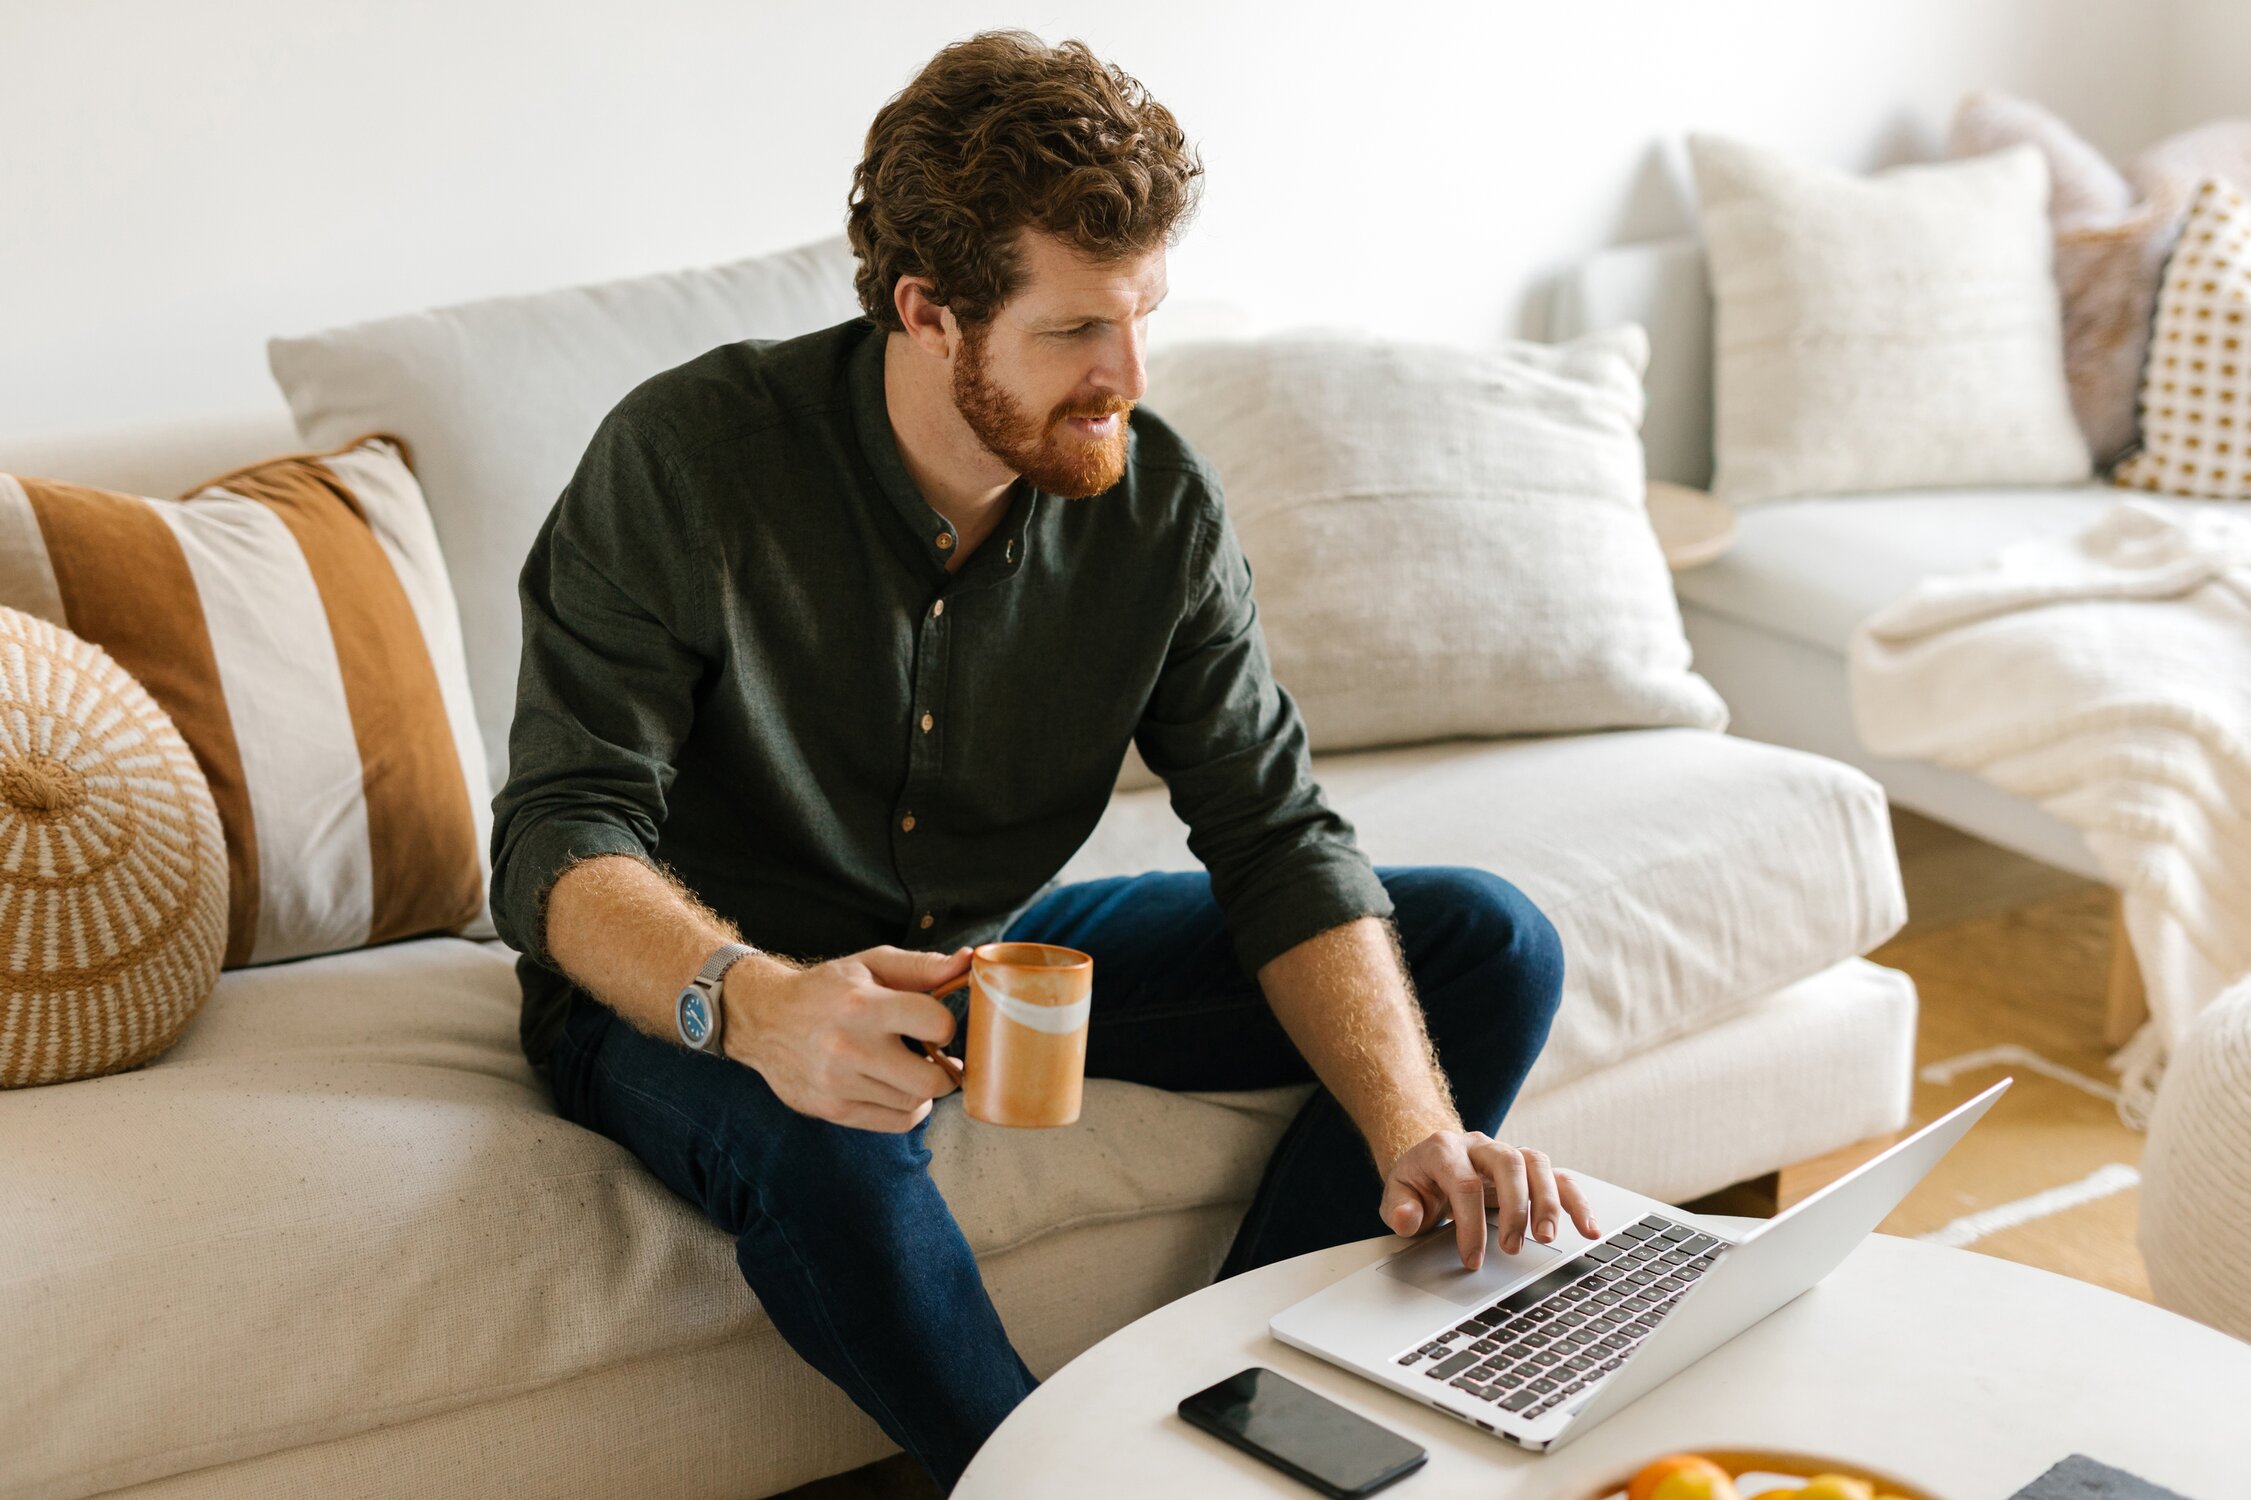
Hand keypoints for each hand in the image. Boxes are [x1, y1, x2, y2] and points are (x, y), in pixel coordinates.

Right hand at [727, 944, 967, 1131]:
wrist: (764, 1019)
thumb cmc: (825, 989)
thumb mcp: (871, 965)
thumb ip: (923, 966)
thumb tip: (969, 962)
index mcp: (864, 1005)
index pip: (936, 1024)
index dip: (945, 1025)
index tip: (934, 1025)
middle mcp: (850, 1047)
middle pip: (931, 1079)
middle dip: (946, 1070)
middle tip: (938, 1058)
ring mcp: (839, 1083)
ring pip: (914, 1103)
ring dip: (924, 1089)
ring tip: (914, 1070)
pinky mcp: (832, 1109)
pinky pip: (893, 1123)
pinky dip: (909, 1111)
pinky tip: (901, 1090)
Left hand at [1380, 1129, 1599, 1270]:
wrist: (1431, 1160)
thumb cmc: (1418, 1182)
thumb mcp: (1397, 1195)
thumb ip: (1398, 1208)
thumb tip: (1406, 1218)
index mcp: (1444, 1149)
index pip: (1463, 1183)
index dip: (1469, 1223)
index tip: (1472, 1260)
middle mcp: (1480, 1145)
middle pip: (1507, 1163)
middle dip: (1515, 1206)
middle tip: (1513, 1247)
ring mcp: (1507, 1153)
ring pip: (1537, 1163)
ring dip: (1548, 1202)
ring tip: (1549, 1239)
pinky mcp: (1528, 1169)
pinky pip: (1559, 1178)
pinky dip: (1577, 1202)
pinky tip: (1589, 1229)